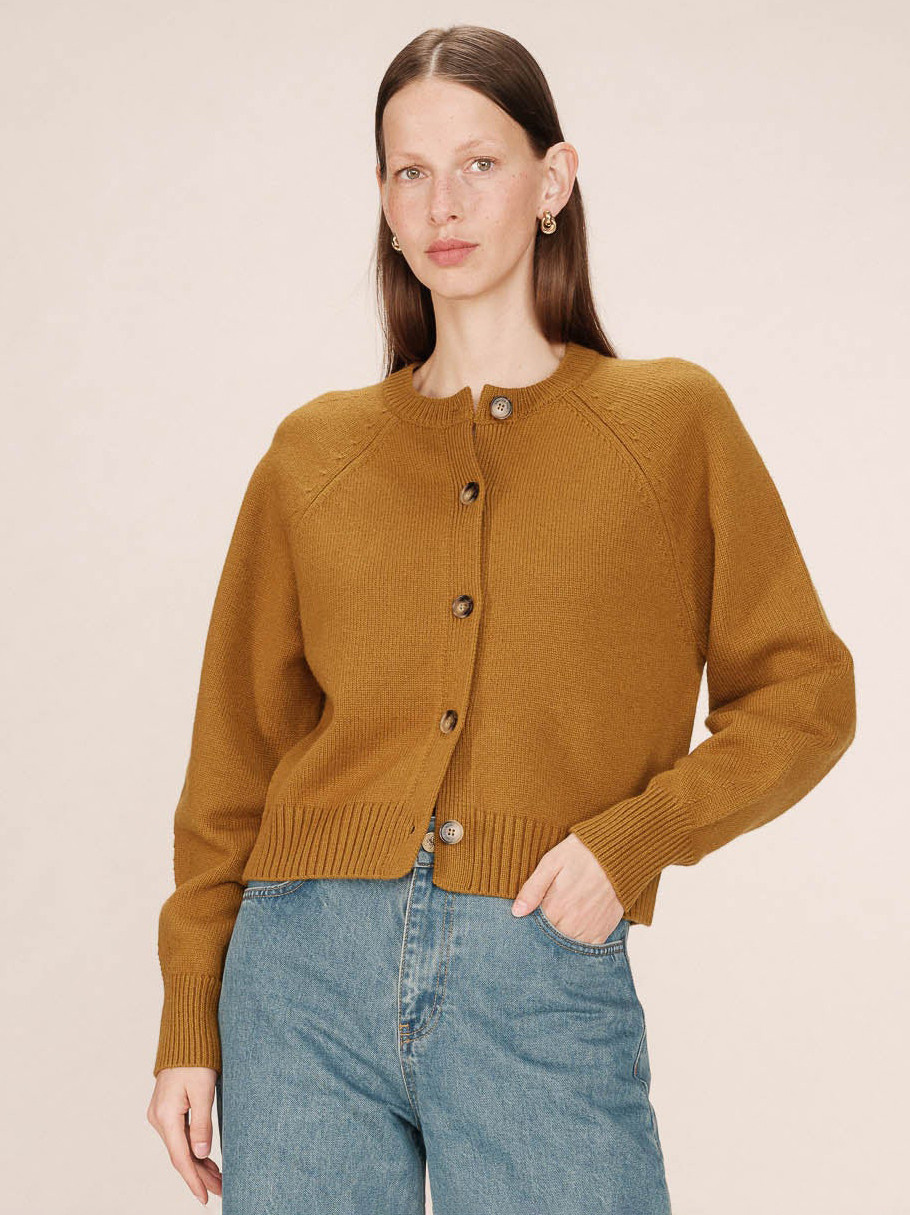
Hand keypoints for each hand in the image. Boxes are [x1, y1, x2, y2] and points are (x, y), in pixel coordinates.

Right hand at [147, 1067, 222, 1204]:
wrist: (184, 1035)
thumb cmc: (196, 1058)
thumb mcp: (203, 1090)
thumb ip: (201, 1123)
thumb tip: (200, 1155)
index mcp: (166, 1116)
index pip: (181, 1157)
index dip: (194, 1180)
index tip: (206, 1197)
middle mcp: (159, 1118)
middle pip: (180, 1155)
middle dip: (200, 1176)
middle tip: (222, 1190)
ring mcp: (160, 1114)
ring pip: (180, 1147)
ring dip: (198, 1164)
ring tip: (218, 1180)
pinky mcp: (166, 1109)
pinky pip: (179, 1137)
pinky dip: (193, 1150)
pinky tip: (205, 1160)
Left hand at [511, 832, 623, 944]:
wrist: (617, 852)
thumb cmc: (581, 853)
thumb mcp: (551, 862)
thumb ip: (533, 888)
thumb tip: (517, 912)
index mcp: (555, 906)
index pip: (534, 928)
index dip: (529, 923)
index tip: (529, 916)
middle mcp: (572, 922)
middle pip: (550, 940)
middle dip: (544, 933)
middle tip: (548, 915)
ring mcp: (589, 929)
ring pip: (567, 947)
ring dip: (561, 939)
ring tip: (561, 921)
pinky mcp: (604, 930)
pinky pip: (587, 948)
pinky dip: (579, 943)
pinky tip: (574, 929)